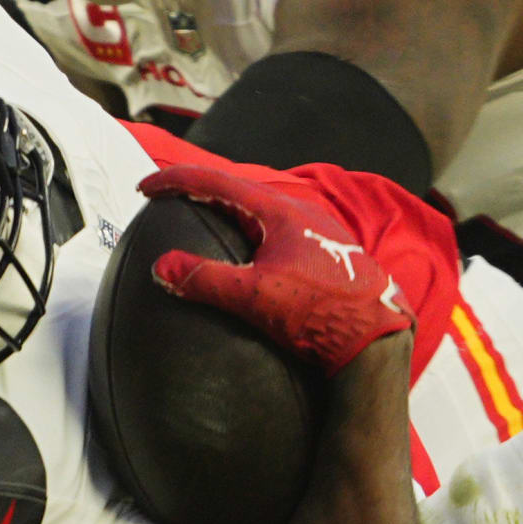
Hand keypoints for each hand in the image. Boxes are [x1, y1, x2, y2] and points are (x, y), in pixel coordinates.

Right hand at [140, 161, 412, 372]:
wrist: (377, 341)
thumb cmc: (322, 313)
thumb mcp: (255, 297)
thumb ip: (205, 279)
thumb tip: (160, 267)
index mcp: (282, 213)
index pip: (218, 183)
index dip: (176, 181)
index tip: (145, 188)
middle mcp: (302, 215)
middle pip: (239, 192)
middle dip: (200, 193)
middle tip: (168, 199)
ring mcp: (317, 236)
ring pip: (260, 214)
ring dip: (226, 213)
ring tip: (201, 222)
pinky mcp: (325, 259)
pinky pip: (275, 235)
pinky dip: (248, 236)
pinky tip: (245, 256)